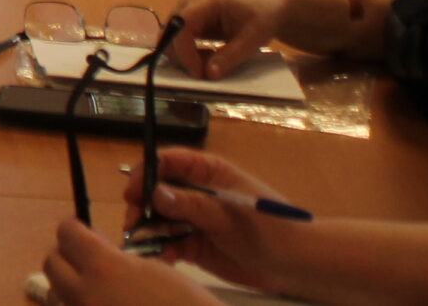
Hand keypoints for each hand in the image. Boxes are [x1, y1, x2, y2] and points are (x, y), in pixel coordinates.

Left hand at [42, 218, 221, 305]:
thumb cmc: (186, 303)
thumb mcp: (152, 269)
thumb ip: (115, 257)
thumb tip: (93, 251)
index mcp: (104, 268)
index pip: (66, 234)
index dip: (74, 229)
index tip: (84, 232)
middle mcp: (86, 295)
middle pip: (52, 264)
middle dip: (66, 256)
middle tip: (89, 260)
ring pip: (60, 293)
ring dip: (73, 286)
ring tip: (102, 290)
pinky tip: (110, 304)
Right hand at [118, 149, 297, 293]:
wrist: (295, 264)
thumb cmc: (270, 228)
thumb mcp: (230, 214)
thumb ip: (193, 204)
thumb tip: (154, 193)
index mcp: (206, 172)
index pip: (167, 161)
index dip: (145, 172)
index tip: (132, 191)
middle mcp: (194, 191)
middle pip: (154, 190)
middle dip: (140, 205)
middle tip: (133, 223)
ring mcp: (192, 218)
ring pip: (156, 217)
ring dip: (146, 229)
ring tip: (141, 244)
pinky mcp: (192, 243)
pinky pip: (167, 242)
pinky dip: (159, 249)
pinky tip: (161, 258)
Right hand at [166, 0, 293, 79]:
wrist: (268, 5)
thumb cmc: (263, 17)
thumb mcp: (253, 39)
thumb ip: (230, 57)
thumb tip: (208, 75)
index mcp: (206, 1)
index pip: (183, 25)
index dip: (185, 51)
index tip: (198, 74)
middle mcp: (189, 2)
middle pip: (170, 31)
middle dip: (183, 56)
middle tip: (205, 73)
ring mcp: (186, 9)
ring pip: (170, 37)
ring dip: (184, 56)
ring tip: (210, 63)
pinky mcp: (187, 19)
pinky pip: (177, 39)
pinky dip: (188, 53)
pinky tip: (207, 57)